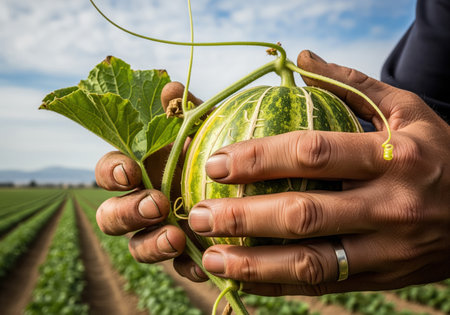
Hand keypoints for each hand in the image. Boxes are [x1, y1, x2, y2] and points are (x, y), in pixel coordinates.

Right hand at [94, 82, 207, 281]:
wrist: (249, 178)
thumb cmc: (217, 149)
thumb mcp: (205, 127)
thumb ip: (185, 110)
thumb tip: (170, 87)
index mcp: (142, 171)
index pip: (108, 172)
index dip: (111, 172)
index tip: (131, 168)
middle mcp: (143, 203)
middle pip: (111, 216)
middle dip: (126, 212)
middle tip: (155, 204)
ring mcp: (161, 231)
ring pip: (137, 247)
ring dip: (151, 244)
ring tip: (176, 236)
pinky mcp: (184, 255)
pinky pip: (177, 269)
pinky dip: (187, 267)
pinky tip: (204, 261)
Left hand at [187, 50, 449, 295]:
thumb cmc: (439, 154)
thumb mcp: (408, 111)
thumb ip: (353, 84)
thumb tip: (301, 60)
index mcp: (399, 156)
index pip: (315, 153)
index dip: (260, 158)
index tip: (217, 162)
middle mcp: (392, 205)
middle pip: (304, 214)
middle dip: (244, 216)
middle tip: (199, 213)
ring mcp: (388, 249)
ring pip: (311, 262)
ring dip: (255, 263)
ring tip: (212, 256)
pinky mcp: (383, 278)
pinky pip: (324, 284)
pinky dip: (281, 284)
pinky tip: (247, 279)